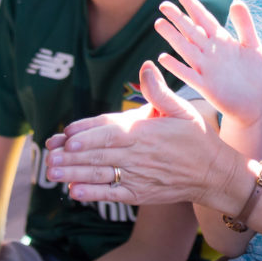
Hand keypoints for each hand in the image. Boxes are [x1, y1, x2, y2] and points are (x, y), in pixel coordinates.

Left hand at [45, 62, 245, 211]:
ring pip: (99, 174)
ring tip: (52, 172)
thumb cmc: (197, 138)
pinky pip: (111, 194)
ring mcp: (138, 177)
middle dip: (70, 154)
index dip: (86, 133)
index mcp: (145, 133)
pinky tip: (74, 191)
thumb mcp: (182, 109)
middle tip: (48, 153)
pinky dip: (91, 193)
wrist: (212, 173)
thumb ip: (159, 91)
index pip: (109, 132)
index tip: (66, 134)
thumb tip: (146, 66)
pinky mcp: (138, 194)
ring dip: (73, 174)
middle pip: (98, 154)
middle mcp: (138, 156)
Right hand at [155, 0, 261, 126]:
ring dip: (173, 38)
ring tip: (159, 23)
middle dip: (178, 18)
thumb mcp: (253, 46)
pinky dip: (177, 67)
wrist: (254, 103)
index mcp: (221, 41)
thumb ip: (245, 25)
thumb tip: (237, 2)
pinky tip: (164, 57)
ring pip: (186, 50)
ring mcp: (207, 69)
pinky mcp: (207, 86)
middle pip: (192, 31)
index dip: (192, 4)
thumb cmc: (254, 75)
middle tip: (163, 4)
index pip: (204, 18)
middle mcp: (210, 53)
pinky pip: (189, 75)